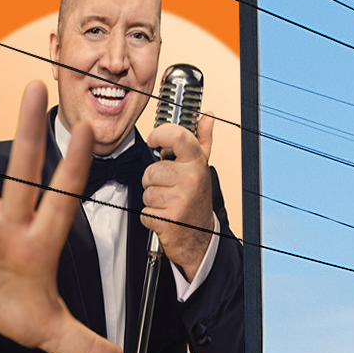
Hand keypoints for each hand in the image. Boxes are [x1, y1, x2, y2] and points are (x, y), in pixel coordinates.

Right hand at [0, 83, 120, 352]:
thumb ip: (83, 346)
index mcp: (43, 241)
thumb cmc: (22, 306)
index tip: (90, 129)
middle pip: (23, 174)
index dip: (75, 167)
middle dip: (30, 135)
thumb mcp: (54, 330)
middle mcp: (13, 225)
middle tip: (35, 88)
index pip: (65, 197)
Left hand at [138, 107, 226, 284]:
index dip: (159, 135)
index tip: (153, 140)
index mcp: (197, 163)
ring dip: (152, 199)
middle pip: (151, 170)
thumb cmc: (197, 198)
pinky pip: (145, 211)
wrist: (202, 236)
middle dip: (154, 181)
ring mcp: (181, 200)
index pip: (176, 136)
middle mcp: (191, 180)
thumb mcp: (202, 166)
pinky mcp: (169, 220)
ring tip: (168, 202)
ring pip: (146, 191)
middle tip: (169, 188)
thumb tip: (208, 116)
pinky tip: (165, 216)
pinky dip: (151, 216)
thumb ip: (202, 139)